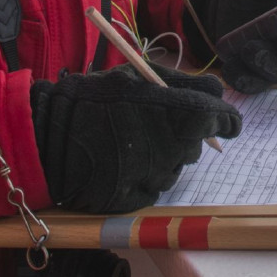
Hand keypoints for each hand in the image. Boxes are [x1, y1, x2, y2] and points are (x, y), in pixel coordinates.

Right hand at [30, 64, 240, 212]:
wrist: (47, 136)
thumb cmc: (93, 98)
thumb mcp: (136, 76)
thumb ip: (182, 83)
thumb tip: (218, 93)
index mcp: (174, 113)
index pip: (218, 120)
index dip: (226, 120)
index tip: (230, 124)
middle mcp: (170, 149)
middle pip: (195, 146)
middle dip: (184, 135)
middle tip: (155, 122)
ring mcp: (152, 178)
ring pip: (175, 168)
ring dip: (164, 155)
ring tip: (132, 141)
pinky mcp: (134, 201)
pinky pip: (153, 188)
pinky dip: (144, 176)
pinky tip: (121, 162)